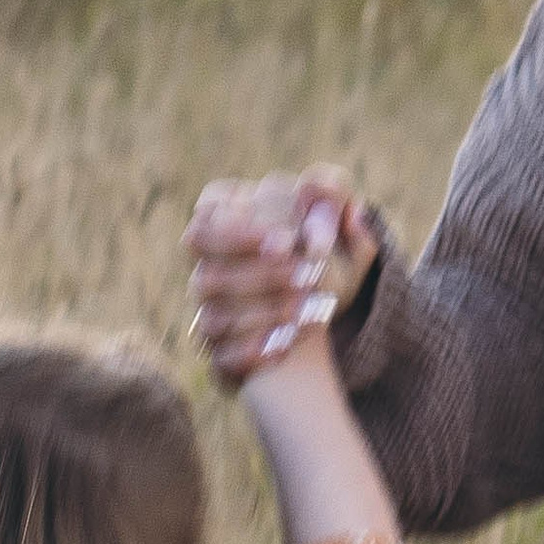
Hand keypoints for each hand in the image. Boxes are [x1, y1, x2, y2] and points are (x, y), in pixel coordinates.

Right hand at [186, 169, 377, 386]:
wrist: (323, 313)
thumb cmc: (323, 256)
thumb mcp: (338, 224)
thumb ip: (333, 194)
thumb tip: (316, 186)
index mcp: (227, 222)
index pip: (207, 215)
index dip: (241, 230)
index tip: (288, 241)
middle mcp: (207, 267)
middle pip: (206, 271)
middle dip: (258, 272)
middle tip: (310, 274)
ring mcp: (208, 312)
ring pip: (213, 314)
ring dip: (266, 310)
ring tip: (313, 309)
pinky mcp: (220, 355)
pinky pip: (221, 357)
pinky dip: (254, 351)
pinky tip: (288, 345)